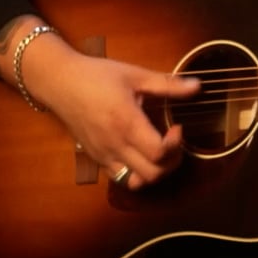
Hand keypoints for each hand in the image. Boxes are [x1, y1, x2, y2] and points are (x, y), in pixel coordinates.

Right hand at [17, 32, 199, 189]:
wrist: (59, 82)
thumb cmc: (96, 75)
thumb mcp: (135, 75)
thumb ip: (167, 85)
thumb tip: (197, 86)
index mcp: (126, 123)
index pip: (159, 153)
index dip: (176, 145)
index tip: (177, 127)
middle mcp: (114, 144)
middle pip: (152, 174)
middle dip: (171, 162)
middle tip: (172, 142)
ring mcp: (103, 154)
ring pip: (135, 182)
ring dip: (153, 172)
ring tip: (158, 152)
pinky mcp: (95, 158)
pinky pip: (119, 177)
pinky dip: (135, 173)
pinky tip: (139, 153)